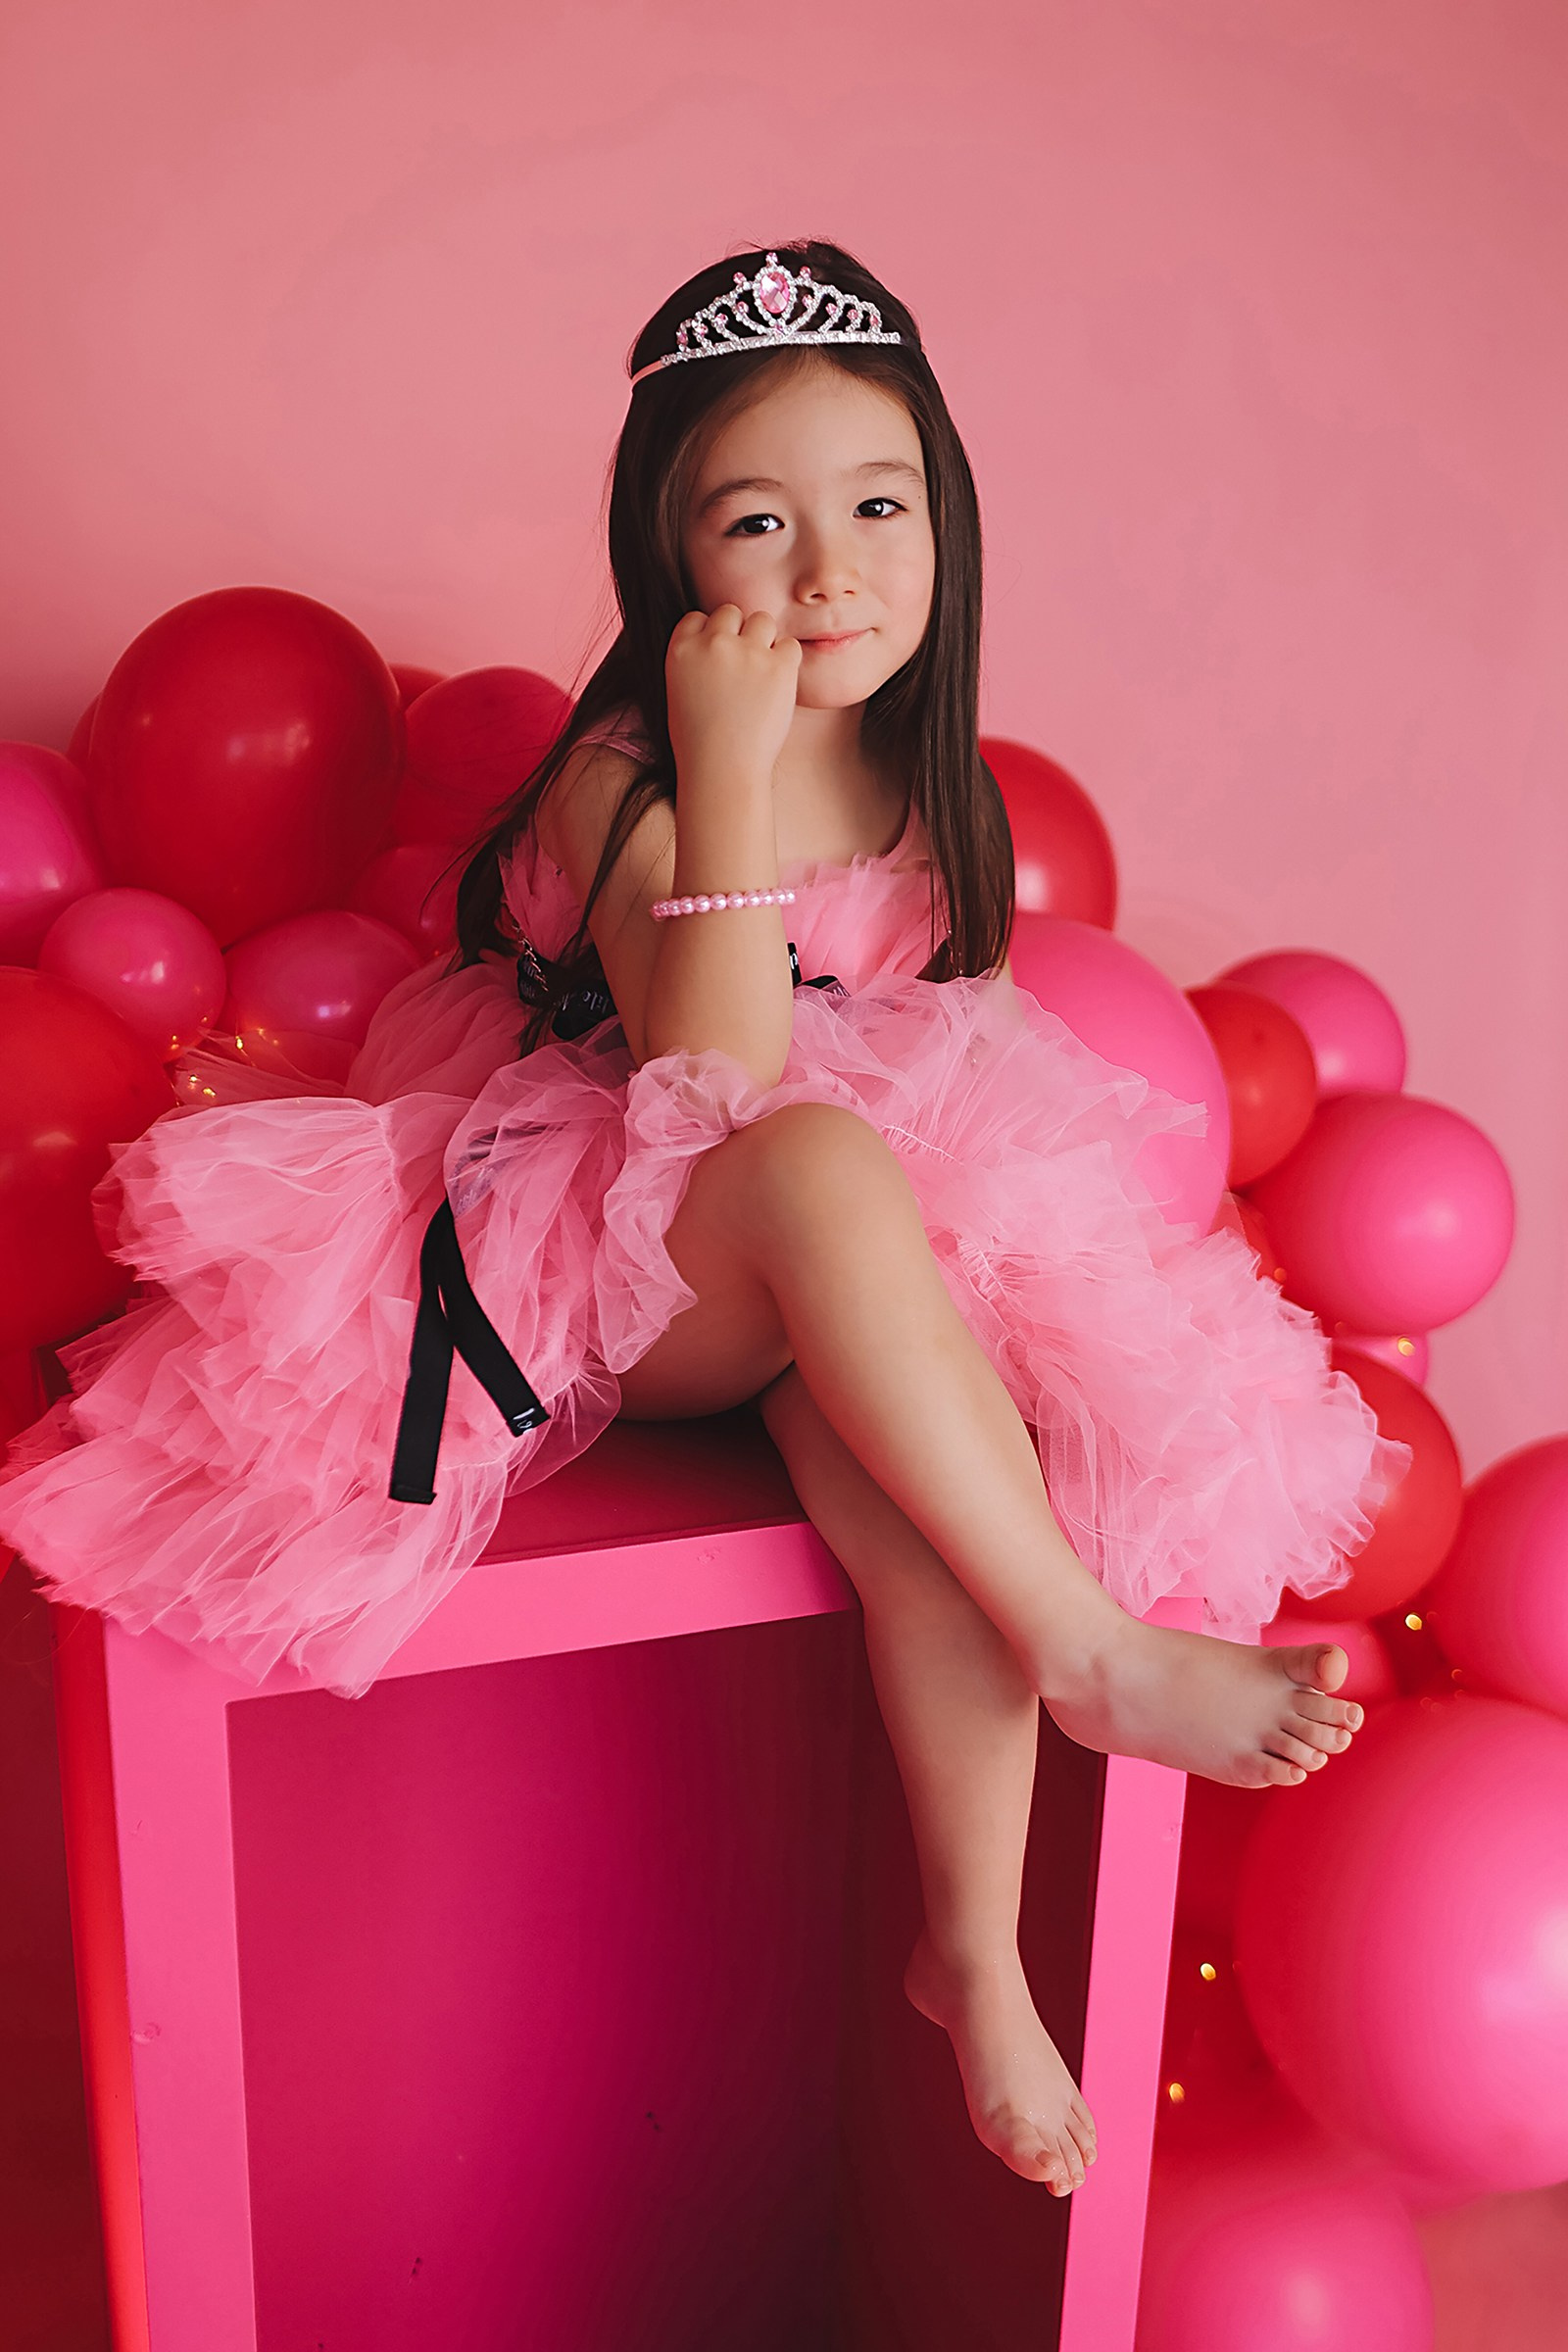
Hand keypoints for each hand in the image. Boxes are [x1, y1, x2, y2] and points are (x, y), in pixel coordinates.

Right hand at [665, 605, 801, 785]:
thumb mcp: (678, 694)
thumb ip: (693, 661)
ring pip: (762, 621)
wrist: (722, 770)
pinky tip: (777, 687)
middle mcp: (713, 643)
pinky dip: (787, 662)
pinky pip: (789, 646)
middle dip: (738, 634)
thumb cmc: (699, 743)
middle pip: (731, 612)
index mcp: (681, 648)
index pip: (699, 618)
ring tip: (761, 677)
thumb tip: (714, 643)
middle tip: (743, 669)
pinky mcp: (778, 666)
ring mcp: (747, 652)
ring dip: (764, 642)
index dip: (710, 636)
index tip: (717, 662)